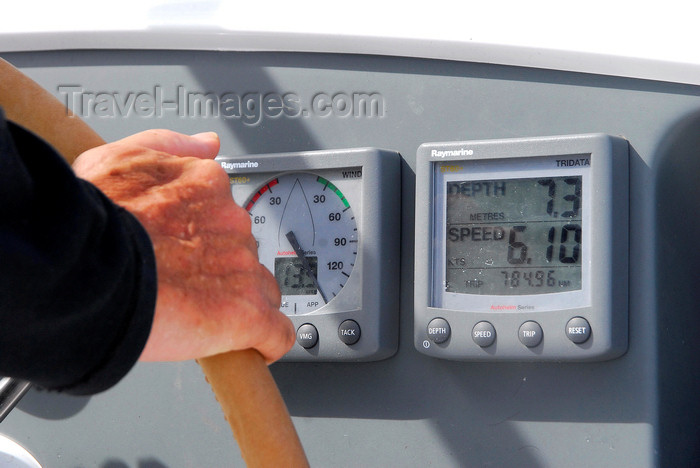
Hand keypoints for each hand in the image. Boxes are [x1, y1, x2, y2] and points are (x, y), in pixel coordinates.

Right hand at [73, 130, 294, 363]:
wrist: (82, 269)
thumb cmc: (91, 219)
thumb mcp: (118, 158)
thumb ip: (169, 145)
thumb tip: (207, 145)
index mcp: (205, 185)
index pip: (225, 213)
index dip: (207, 237)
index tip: (192, 251)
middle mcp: (231, 221)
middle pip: (242, 251)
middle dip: (222, 269)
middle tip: (188, 285)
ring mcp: (241, 266)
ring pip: (260, 289)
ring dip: (242, 302)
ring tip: (207, 318)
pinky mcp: (246, 312)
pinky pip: (275, 331)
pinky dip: (268, 341)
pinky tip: (256, 347)